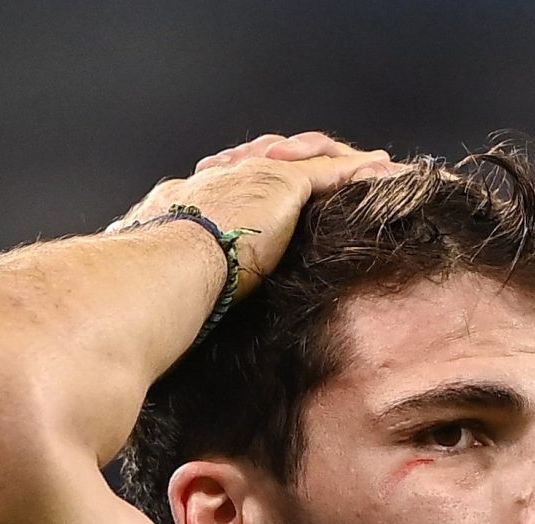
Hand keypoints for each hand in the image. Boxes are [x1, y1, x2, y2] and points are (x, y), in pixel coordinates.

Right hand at [106, 132, 406, 286]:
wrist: (159, 272)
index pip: (218, 196)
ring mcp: (248, 178)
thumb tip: (159, 349)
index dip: (243, 198)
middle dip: (294, 169)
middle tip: (321, 177)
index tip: (260, 213)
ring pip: (300, 163)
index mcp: (181, 208)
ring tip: (371, 170)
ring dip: (337, 167)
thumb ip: (170, 306)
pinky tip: (383, 172)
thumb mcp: (160, 297)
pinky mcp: (280, 184)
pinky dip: (357, 173)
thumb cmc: (151, 298)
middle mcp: (215, 183)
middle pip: (264, 168)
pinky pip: (330, 173)